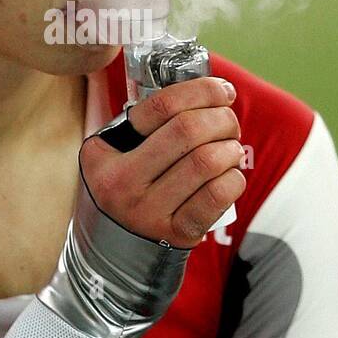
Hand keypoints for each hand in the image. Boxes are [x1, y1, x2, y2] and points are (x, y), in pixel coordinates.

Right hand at [79, 77, 244, 247]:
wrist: (119, 246)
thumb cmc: (129, 185)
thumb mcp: (116, 152)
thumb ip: (148, 122)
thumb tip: (211, 92)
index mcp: (103, 155)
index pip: (161, 106)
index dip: (201, 90)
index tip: (222, 90)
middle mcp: (122, 184)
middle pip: (188, 130)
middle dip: (221, 117)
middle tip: (228, 121)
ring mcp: (148, 213)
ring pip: (206, 162)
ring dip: (230, 148)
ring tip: (230, 148)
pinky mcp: (176, 234)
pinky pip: (217, 196)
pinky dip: (233, 178)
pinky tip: (230, 174)